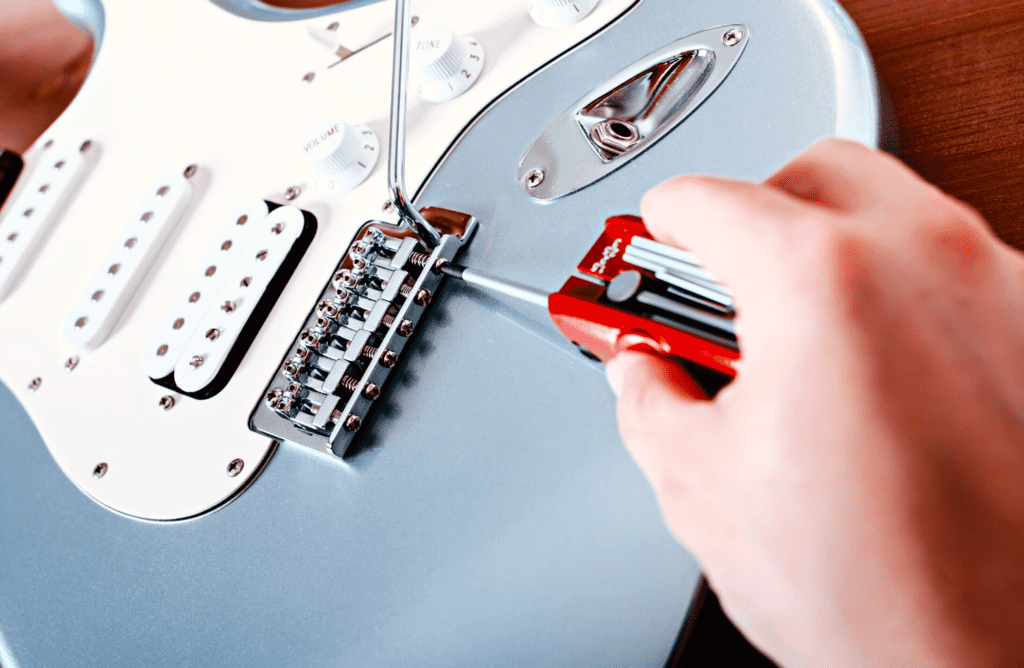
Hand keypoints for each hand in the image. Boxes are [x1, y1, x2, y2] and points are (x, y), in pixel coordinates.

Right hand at [607, 139, 1023, 667]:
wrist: (996, 660)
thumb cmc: (883, 596)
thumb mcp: (702, 485)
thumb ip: (649, 398)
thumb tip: (643, 370)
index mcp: (824, 280)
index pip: (709, 198)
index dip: (658, 224)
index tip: (651, 239)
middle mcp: (928, 259)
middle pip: (813, 171)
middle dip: (751, 212)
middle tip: (715, 276)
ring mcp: (1001, 289)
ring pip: (892, 212)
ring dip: (827, 251)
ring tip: (785, 334)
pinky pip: (951, 274)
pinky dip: (894, 294)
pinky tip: (860, 367)